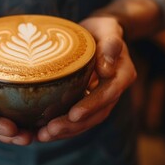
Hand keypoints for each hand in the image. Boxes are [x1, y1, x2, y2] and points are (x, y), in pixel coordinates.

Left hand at [37, 16, 136, 141]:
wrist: (99, 33)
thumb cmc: (102, 28)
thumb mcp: (108, 28)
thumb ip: (111, 44)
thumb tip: (106, 69)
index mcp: (122, 75)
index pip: (108, 94)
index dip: (92, 106)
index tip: (73, 114)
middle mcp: (113, 91)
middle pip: (96, 114)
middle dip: (73, 125)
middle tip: (50, 131)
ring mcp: (100, 98)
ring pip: (86, 121)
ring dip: (65, 131)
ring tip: (42, 136)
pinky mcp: (87, 101)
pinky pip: (76, 117)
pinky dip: (61, 126)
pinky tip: (41, 131)